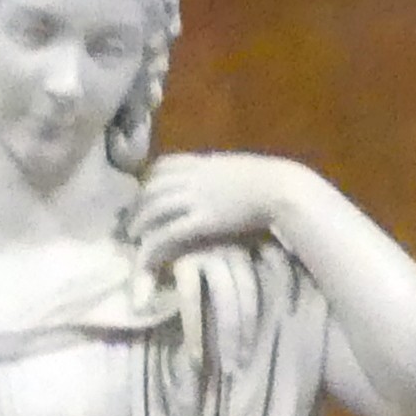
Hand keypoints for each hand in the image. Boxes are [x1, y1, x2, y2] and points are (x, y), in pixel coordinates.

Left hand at [126, 152, 302, 274]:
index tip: (144, 190)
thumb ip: (223, 175)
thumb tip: (221, 182)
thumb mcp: (240, 170)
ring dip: (140, 222)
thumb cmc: (271, 180)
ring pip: (155, 208)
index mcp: (205, 162)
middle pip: (154, 186)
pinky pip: (169, 232)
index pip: (165, 163)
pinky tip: (146, 253)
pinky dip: (154, 243)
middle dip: (138, 203)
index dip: (150, 177)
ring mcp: (197, 198)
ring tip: (133, 236)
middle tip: (132, 218)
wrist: (283, 188)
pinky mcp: (203, 221)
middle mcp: (195, 177)